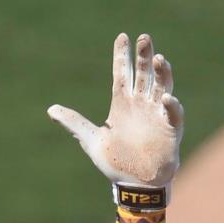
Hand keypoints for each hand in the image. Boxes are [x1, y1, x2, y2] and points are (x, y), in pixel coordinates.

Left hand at [47, 33, 182, 191]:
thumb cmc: (115, 161)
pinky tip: (163, 98)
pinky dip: (169, 105)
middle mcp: (140, 106)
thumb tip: (51, 109)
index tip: (122, 37)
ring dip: (162, 73)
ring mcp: (157, 115)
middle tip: (144, 37)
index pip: (122, 74)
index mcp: (122, 105)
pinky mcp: (170, 130)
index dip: (122, 56)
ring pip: (162, 87)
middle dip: (144, 56)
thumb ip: (74, 122)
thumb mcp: (91, 139)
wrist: (134, 183)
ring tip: (157, 58)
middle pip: (144, 75)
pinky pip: (172, 114)